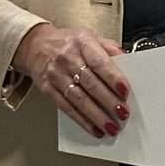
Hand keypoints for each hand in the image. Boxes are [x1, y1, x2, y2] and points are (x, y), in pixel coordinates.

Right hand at [13, 23, 127, 137]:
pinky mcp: (48, 89)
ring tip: (111, 127)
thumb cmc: (67, 42)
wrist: (35, 45)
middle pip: (90, 83)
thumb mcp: (89, 36)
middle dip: (108, 101)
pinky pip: (66, 107)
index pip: (99, 62)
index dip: (113, 78)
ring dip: (96, 116)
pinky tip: (94, 128)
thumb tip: (129, 62)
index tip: (125, 91)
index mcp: (82, 43)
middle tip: (122, 114)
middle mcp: (68, 58)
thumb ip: (109, 49)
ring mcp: (56, 75)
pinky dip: (82, 120)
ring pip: (79, 99)